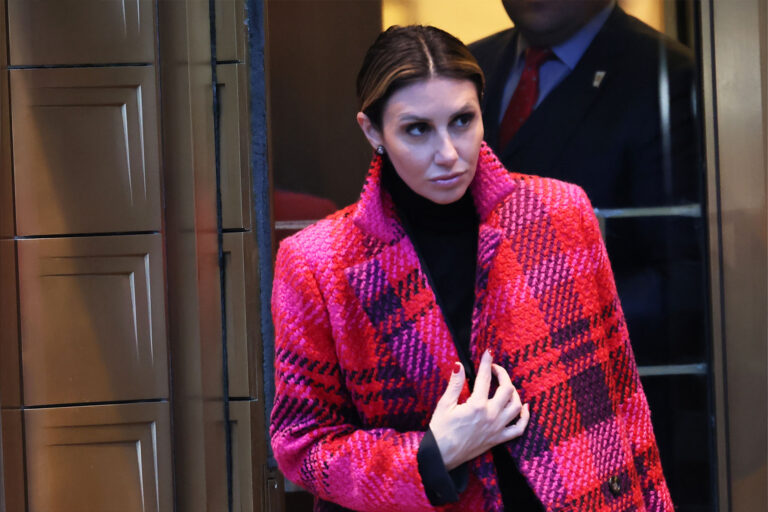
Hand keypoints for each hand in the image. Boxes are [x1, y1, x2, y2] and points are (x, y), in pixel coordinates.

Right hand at [429, 350, 529, 469]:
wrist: (442, 456)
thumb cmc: (440, 430)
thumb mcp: (444, 405)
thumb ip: (454, 384)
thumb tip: (459, 365)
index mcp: (476, 405)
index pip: (485, 378)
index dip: (486, 363)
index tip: (487, 353)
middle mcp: (491, 415)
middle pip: (508, 389)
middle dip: (503, 374)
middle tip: (494, 369)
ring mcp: (497, 428)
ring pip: (516, 406)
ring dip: (514, 392)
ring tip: (505, 385)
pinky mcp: (499, 439)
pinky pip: (519, 428)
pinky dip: (524, 417)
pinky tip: (524, 407)